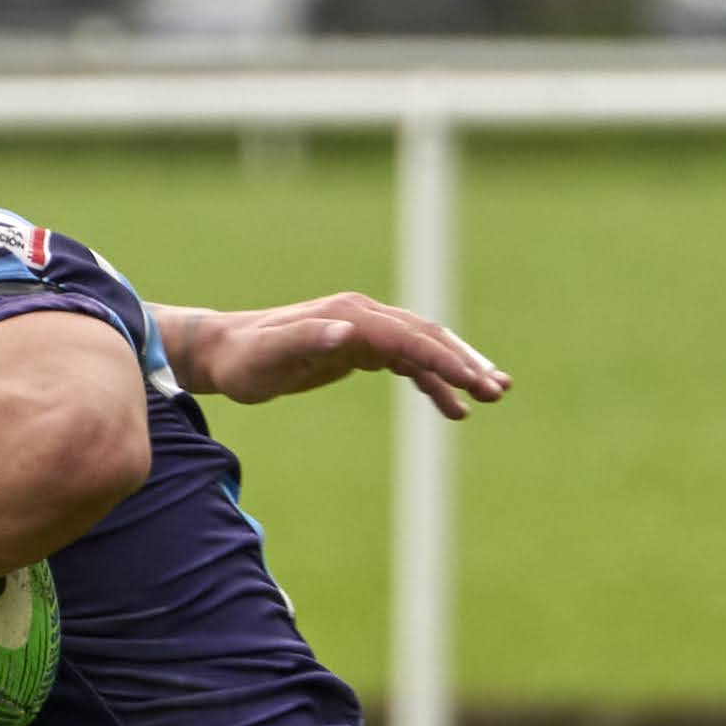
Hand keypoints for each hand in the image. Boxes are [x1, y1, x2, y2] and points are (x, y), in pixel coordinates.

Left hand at [176, 291, 507, 419]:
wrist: (225, 353)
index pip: (409, 338)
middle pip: (427, 337)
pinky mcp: (360, 348)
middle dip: (465, 363)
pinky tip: (452, 409)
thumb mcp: (271, 354)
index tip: (476, 384)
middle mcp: (363, 317)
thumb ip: (309, 339)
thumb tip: (347, 332)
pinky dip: (432, 383)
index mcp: (351, 316)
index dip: (445, 360)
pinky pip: (407, 364)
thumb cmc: (245, 358)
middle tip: (500, 389)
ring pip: (423, 349)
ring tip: (492, 396)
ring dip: (457, 371)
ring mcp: (364, 331)